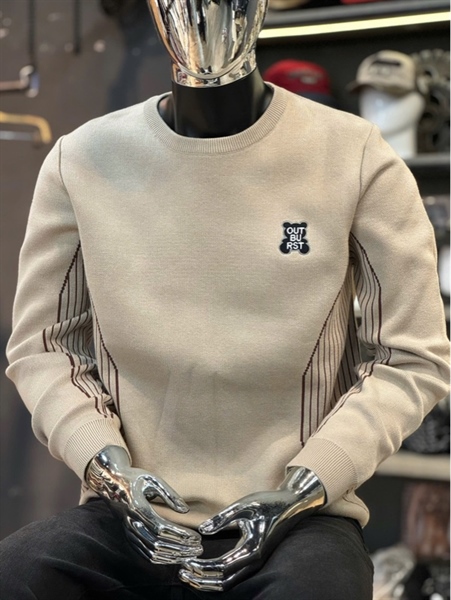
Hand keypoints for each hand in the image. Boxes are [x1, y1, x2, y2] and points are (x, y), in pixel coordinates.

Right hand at [86, 445, 202, 563]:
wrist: (109, 482)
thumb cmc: (133, 478)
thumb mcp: (151, 479)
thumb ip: (169, 493)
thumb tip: (185, 510)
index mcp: (137, 507)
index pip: (162, 528)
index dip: (179, 535)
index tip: (195, 537)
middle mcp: (131, 522)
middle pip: (158, 543)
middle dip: (180, 548)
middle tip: (198, 548)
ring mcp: (128, 531)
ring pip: (151, 552)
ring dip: (172, 556)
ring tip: (189, 554)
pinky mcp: (128, 536)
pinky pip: (144, 553)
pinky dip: (160, 559)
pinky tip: (173, 557)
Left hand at [179, 467, 324, 591]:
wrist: (290, 504)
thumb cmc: (267, 503)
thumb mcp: (244, 505)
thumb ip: (222, 518)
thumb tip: (202, 530)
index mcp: (251, 549)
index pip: (221, 567)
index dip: (201, 567)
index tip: (185, 562)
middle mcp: (254, 562)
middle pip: (224, 582)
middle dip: (201, 579)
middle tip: (182, 572)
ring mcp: (256, 563)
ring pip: (229, 583)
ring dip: (208, 582)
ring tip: (189, 575)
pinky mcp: (255, 560)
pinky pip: (234, 577)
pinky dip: (217, 578)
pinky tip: (205, 569)